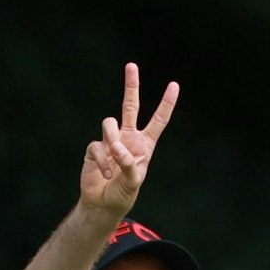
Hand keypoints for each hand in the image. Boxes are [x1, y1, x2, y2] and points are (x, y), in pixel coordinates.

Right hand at [79, 62, 179, 216]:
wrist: (102, 204)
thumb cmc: (123, 193)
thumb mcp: (134, 182)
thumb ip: (130, 164)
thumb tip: (118, 148)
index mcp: (145, 144)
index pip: (158, 120)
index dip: (166, 104)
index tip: (174, 85)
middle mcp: (128, 137)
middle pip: (130, 105)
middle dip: (131, 85)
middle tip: (131, 65)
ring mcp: (110, 141)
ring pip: (109, 123)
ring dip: (112, 140)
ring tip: (116, 157)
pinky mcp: (95, 148)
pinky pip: (97, 145)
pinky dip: (102, 160)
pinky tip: (105, 173)